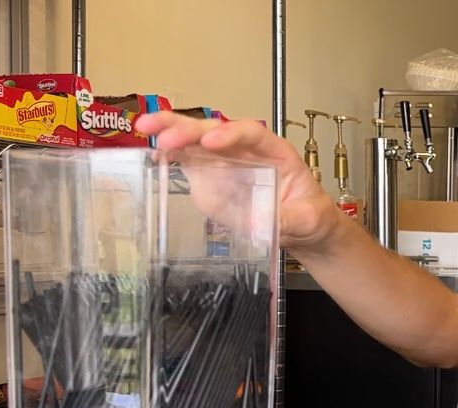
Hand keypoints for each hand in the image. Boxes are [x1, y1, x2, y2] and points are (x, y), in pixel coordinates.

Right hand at [135, 112, 339, 249]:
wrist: (305, 230)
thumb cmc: (311, 216)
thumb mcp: (310, 219)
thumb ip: (288, 219)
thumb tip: (259, 222)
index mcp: (275, 152)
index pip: (251, 134)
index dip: (230, 134)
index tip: (211, 141)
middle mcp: (246, 152)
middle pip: (216, 131)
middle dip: (189, 129)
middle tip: (163, 134)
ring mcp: (227, 164)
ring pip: (197, 142)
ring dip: (171, 133)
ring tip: (145, 128)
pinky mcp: (213, 180)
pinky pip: (191, 164)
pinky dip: (171, 157)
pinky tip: (151, 154)